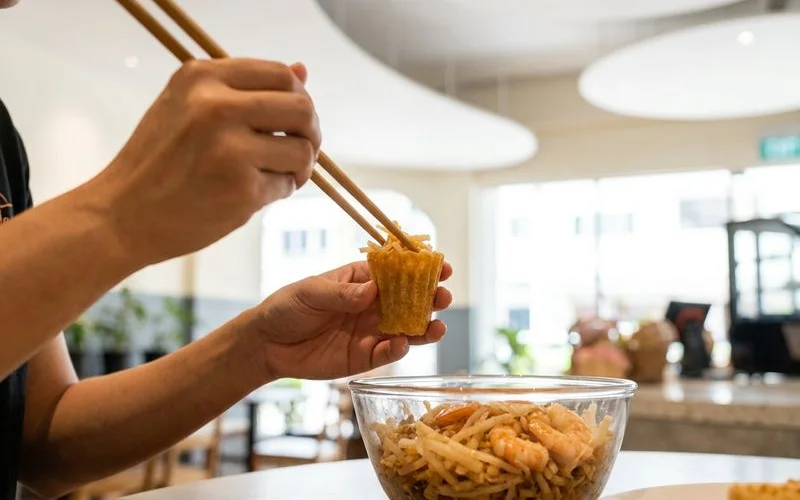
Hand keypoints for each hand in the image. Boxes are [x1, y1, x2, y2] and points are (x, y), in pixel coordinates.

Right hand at [90, 59, 319, 265]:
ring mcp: (230, 148)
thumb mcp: (188, 106)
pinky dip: (278, 191)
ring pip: (302, 150)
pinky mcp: (241, 188)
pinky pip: (286, 185)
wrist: (121, 215)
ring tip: (274, 176)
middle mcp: (216, 106)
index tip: (293, 120)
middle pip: (302, 108)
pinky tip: (251, 195)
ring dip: (298, 167)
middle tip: (298, 151)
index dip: (299, 98)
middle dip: (310, 133)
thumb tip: (304, 70)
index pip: (282, 74)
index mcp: (202, 78)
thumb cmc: (158, 161)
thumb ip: (244, 88)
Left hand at [248, 261, 453, 380]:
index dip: (419, 268)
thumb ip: (342, 293)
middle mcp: (372, 305)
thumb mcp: (311, 292)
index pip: (396, 271)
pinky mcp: (364, 357)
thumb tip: (372, 291)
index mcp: (362, 280)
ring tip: (437, 328)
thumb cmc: (287, 307)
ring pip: (406, 328)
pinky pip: (387, 353)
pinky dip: (398, 350)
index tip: (439, 266)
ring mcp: (371, 331)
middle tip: (443, 298)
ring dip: (424, 328)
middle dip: (430, 298)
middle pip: (409, 300)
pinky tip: (402, 345)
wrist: (267, 345)